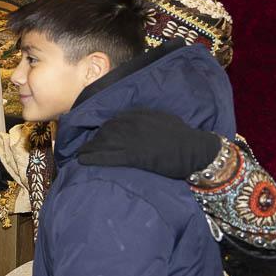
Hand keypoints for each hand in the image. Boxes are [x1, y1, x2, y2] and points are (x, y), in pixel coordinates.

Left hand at [77, 109, 222, 179]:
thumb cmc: (184, 138)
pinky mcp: (134, 154)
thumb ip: (150, 122)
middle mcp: (133, 123)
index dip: (105, 131)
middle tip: (85, 149)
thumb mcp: (165, 121)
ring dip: (90, 149)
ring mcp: (132, 138)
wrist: (196, 149)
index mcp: (140, 114)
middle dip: (95, 140)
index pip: (116, 121)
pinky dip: (93, 158)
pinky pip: (109, 155)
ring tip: (80, 155)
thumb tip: (144, 126)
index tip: (97, 137)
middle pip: (106, 131)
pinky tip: (83, 161)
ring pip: (104, 142)